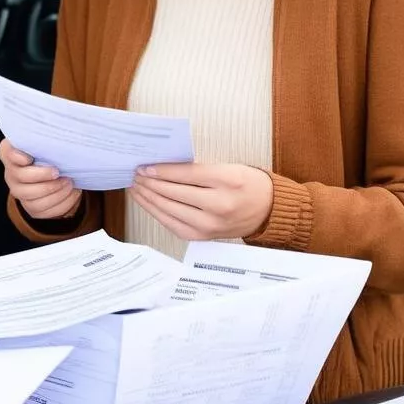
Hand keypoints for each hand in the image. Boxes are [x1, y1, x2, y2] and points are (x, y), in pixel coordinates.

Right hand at [0, 139, 81, 219]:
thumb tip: (56, 133)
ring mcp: (20, 193)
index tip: (28, 158)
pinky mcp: (31, 208)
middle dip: (42, 177)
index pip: (8, 153)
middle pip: (21, 179)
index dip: (16, 157)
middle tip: (59, 172)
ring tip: (69, 183)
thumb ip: (42, 136)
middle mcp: (11, 175)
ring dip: (55, 192)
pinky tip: (72, 193)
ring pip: (33, 199)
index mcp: (10, 153)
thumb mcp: (43, 139)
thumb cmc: (46, 151)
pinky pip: (45, 211)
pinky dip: (63, 203)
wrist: (52, 170)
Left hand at [129, 163, 273, 240]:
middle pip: (174, 192)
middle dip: (150, 183)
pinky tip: (147, 202)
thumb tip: (161, 167)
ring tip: (136, 187)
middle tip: (135, 174)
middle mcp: (219, 204)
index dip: (160, 170)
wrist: (268, 210)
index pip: (185, 174)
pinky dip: (156, 212)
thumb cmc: (247, 184)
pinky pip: (172, 224)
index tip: (144, 166)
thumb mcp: (228, 167)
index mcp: (227, 180)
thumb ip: (197, 168)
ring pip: (170, 209)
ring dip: (149, 197)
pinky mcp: (203, 236)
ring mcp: (210, 224)